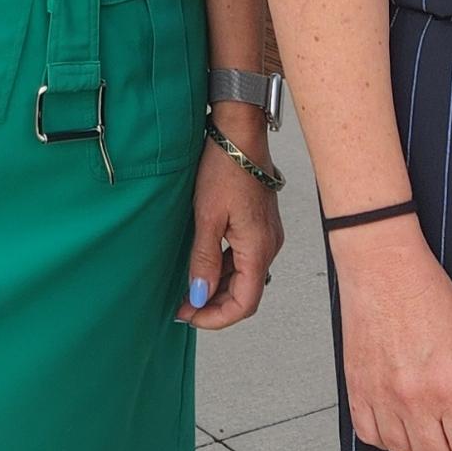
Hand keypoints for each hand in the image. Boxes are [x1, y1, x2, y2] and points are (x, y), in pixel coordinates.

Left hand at [182, 109, 283, 327]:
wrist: (239, 133)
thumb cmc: (225, 168)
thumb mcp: (207, 216)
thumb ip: (204, 259)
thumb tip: (198, 296)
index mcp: (259, 248)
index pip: (244, 303)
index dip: (216, 318)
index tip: (189, 317)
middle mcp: (269, 246)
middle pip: (246, 293)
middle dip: (214, 307)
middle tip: (182, 309)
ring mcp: (266, 236)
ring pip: (244, 277)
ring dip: (218, 289)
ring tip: (188, 291)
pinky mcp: (260, 225)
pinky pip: (244, 259)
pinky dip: (225, 270)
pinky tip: (203, 267)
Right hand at [331, 220, 451, 450]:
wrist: (382, 265)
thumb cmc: (425, 291)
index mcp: (448, 386)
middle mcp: (413, 398)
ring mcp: (380, 395)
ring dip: (420, 449)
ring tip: (429, 433)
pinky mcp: (356, 387)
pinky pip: (368, 434)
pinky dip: (385, 438)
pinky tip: (396, 426)